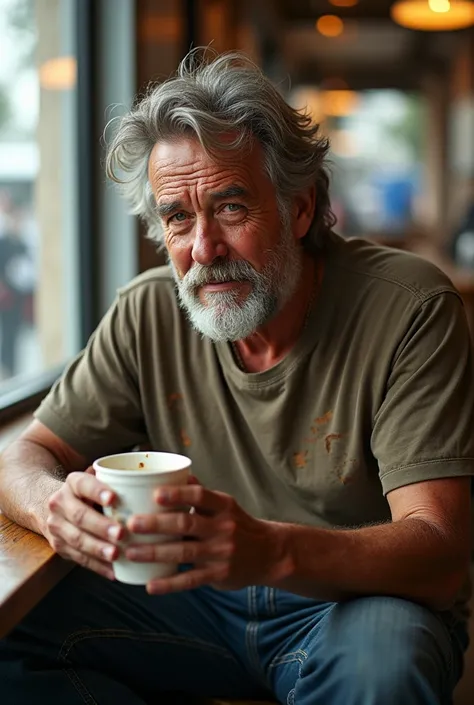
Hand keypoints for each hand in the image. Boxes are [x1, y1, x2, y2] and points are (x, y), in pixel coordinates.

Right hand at [45, 470, 124, 578]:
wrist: (60, 508)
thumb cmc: (92, 494)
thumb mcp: (99, 482)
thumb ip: (118, 483)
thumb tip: (150, 485)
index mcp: (72, 483)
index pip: (83, 484)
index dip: (97, 491)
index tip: (114, 499)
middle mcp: (60, 503)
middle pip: (80, 515)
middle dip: (101, 526)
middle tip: (121, 534)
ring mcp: (57, 526)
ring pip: (77, 539)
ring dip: (98, 549)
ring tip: (116, 555)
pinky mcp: (59, 547)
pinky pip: (79, 558)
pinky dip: (98, 565)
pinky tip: (113, 570)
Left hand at [124, 482, 286, 594]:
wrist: (269, 554)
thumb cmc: (238, 525)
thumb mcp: (226, 505)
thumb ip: (201, 494)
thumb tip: (178, 474)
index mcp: (223, 506)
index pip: (200, 496)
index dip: (178, 494)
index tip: (156, 494)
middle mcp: (223, 527)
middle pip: (186, 523)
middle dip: (156, 524)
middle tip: (131, 524)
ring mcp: (221, 552)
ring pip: (183, 552)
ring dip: (155, 553)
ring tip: (131, 552)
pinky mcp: (219, 575)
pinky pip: (190, 580)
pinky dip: (169, 583)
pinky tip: (150, 585)